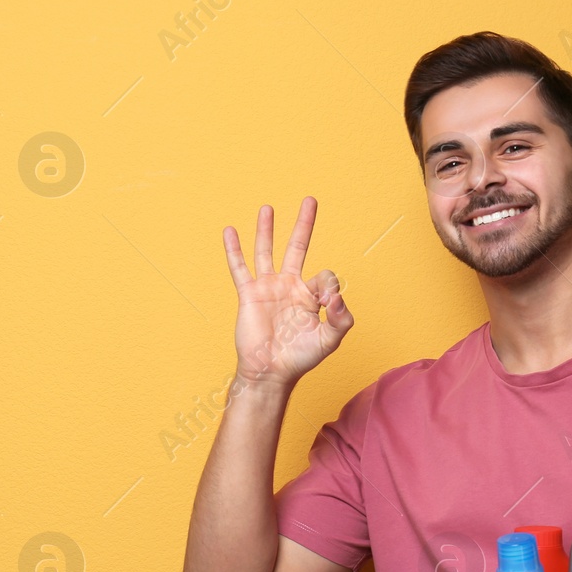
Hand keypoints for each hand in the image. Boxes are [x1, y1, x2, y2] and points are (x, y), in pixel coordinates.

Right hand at [222, 197, 352, 388]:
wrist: (270, 372)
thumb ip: (342, 318)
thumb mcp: (330, 340)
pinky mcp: (248, 294)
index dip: (330, 287)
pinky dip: (234, 249)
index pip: (325, 276)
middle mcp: (289, 286)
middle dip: (304, 224)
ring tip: (268, 208)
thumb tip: (337, 296)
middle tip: (310, 200)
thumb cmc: (300, 358)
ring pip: (266, 251)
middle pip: (297, 247)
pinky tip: (229, 231)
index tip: (328, 303)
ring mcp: (267, 288)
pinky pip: (239, 267)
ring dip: (267, 229)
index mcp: (310, 296)